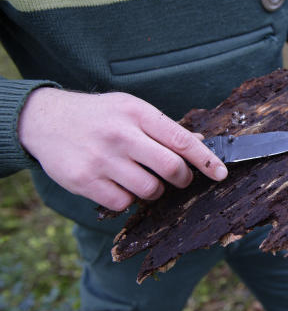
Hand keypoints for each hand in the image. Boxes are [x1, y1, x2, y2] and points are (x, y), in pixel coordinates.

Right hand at [18, 88, 227, 210]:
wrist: (43, 119)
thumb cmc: (97, 115)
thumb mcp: (130, 108)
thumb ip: (162, 127)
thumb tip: (198, 143)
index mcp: (137, 113)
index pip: (181, 139)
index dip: (206, 159)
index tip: (221, 173)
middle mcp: (121, 135)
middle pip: (171, 168)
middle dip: (182, 179)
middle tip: (179, 178)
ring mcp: (102, 159)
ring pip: (149, 189)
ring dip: (154, 190)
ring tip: (142, 177)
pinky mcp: (84, 181)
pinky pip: (123, 202)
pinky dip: (128, 198)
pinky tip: (119, 184)